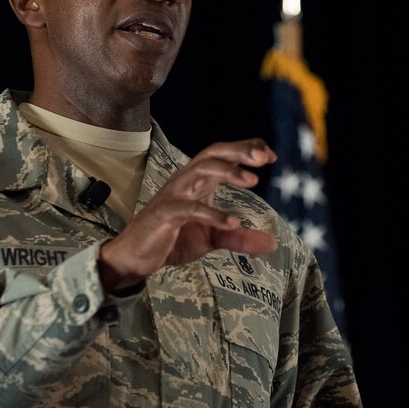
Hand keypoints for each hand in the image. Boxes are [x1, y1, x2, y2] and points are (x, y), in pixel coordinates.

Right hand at [97, 138, 277, 291]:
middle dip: (239, 151)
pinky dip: (213, 214)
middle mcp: (186, 181)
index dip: (245, 149)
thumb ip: (239, 238)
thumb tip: (272, 244)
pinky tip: (233, 222)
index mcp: (198, 181)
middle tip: (264, 157)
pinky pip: (190, 208)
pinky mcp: (165, 213)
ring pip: (201, 170)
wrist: (135, 258)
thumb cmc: (173, 239)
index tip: (270, 154)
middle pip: (213, 154)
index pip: (222, 155)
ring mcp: (174, 194)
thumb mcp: (212, 238)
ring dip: (228, 171)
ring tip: (253, 180)